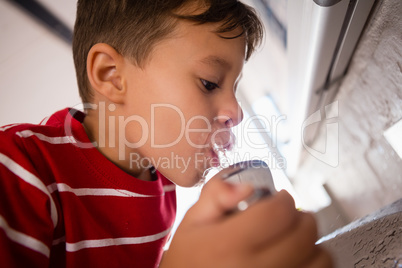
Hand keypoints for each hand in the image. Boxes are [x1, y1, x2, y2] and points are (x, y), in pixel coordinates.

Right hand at [160, 176, 331, 267]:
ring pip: (320, 257)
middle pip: (305, 233)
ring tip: (291, 240)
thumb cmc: (191, 260)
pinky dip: (313, 262)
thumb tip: (247, 186)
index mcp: (229, 245)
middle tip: (287, 216)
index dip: (284, 199)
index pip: (278, 212)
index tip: (279, 198)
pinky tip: (295, 259)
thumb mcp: (192, 223)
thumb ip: (216, 194)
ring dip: (311, 243)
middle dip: (300, 216)